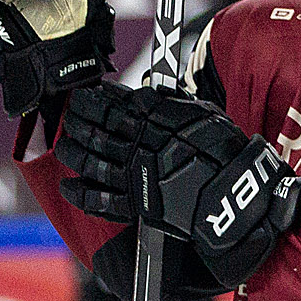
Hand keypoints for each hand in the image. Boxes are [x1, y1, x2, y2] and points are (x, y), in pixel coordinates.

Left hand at [56, 83, 300, 287]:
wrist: (236, 195)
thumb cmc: (224, 152)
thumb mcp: (203, 114)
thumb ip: (170, 103)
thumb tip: (144, 94)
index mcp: (154, 124)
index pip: (115, 107)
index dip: (96, 100)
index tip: (87, 95)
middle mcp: (140, 149)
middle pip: (97, 132)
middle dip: (79, 122)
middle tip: (70, 115)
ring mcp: (135, 178)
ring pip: (92, 162)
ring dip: (73, 153)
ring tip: (64, 146)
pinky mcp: (137, 206)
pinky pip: (100, 201)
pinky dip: (80, 194)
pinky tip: (68, 186)